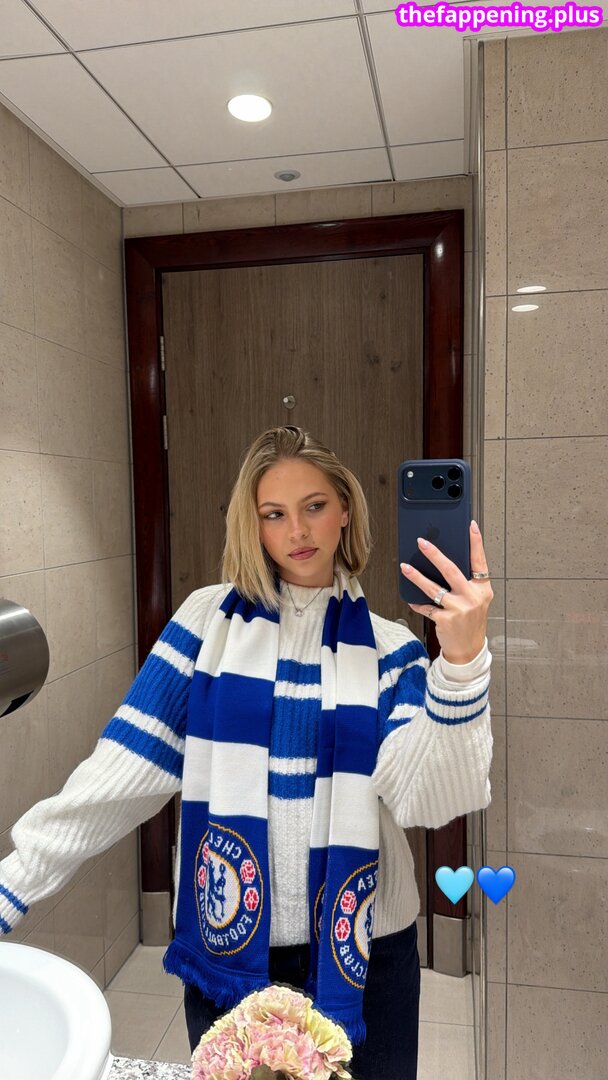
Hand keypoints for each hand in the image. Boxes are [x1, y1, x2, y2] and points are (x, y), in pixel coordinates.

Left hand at [400, 520, 493, 663]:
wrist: (468, 650)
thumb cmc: (470, 623)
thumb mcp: (476, 601)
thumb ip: (466, 584)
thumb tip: (444, 564)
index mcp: (482, 589)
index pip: (479, 561)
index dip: (476, 543)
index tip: (470, 526)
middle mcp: (472, 597)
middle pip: (451, 570)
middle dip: (434, 554)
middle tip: (422, 543)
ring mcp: (459, 608)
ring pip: (433, 588)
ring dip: (417, 576)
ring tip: (405, 567)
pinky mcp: (446, 619)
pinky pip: (426, 607)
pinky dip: (418, 604)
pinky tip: (412, 601)